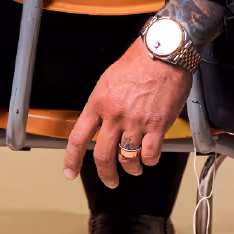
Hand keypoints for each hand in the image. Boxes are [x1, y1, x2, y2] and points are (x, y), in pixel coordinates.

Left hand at [63, 39, 193, 187]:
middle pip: (103, 156)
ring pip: (128, 158)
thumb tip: (102, 123)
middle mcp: (114, 115)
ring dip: (131, 168)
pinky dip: (150, 160)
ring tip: (135, 168)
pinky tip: (151, 156)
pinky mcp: (157, 125)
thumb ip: (103, 104)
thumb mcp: (108, 80)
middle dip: (106, 174)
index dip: (72, 159)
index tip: (69, 172)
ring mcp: (136, 121)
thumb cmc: (138, 61)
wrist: (163, 52)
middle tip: (110, 181)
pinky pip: (151, 154)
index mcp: (98, 102)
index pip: (78, 137)